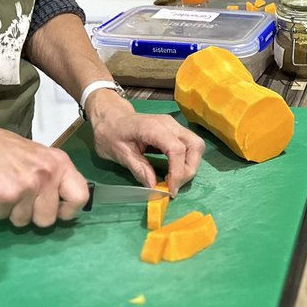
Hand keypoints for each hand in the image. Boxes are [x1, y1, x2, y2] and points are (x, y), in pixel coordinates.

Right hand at [0, 119, 89, 227]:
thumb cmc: (13, 152)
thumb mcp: (44, 158)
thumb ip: (57, 179)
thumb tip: (66, 207)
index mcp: (61, 164)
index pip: (80, 197)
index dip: (69, 211)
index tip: (58, 210)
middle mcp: (47, 175)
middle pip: (48, 219)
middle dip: (35, 216)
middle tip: (25, 200)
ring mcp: (26, 186)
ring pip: (24, 221)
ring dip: (14, 212)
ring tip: (9, 190)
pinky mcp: (5, 195)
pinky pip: (4, 217)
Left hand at [84, 90, 205, 192]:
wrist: (110, 116)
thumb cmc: (111, 133)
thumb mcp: (120, 154)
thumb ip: (139, 169)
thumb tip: (154, 187)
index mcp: (152, 127)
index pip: (176, 149)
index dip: (178, 172)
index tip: (170, 190)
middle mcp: (168, 124)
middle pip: (194, 145)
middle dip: (189, 170)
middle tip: (174, 186)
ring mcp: (173, 125)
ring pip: (196, 145)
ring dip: (190, 165)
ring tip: (174, 180)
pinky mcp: (174, 130)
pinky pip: (190, 145)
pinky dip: (187, 161)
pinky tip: (173, 172)